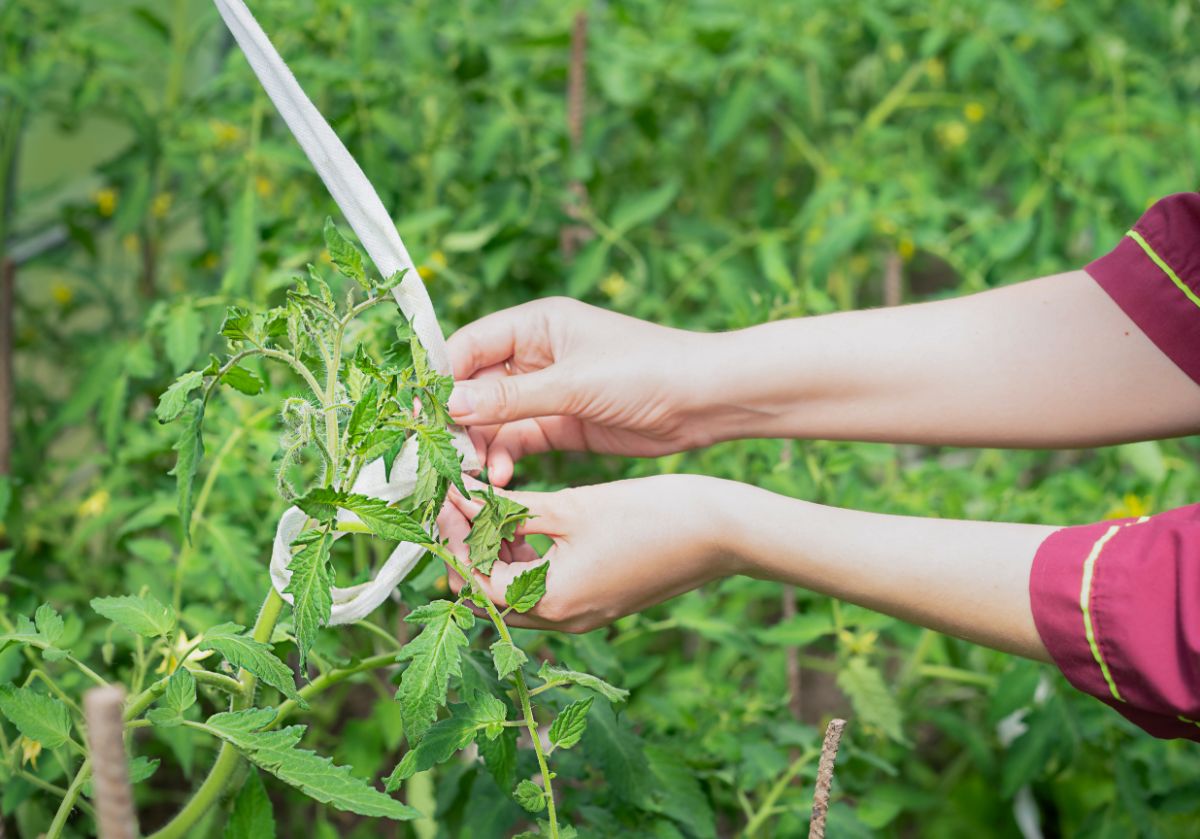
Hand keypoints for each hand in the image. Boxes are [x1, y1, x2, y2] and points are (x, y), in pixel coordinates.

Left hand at [436, 474, 741, 632]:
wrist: (721, 531)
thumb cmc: (651, 514)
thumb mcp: (571, 506)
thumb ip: (512, 509)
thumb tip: (464, 499)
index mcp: (551, 600)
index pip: (474, 578)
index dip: (453, 536)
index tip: (446, 496)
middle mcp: (563, 620)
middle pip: (489, 596)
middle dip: (469, 550)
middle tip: (461, 502)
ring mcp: (583, 615)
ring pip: (515, 594)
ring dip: (497, 555)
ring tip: (492, 506)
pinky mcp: (599, 602)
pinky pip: (545, 590)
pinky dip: (527, 560)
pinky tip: (528, 522)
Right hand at [446, 298, 710, 484]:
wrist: (707, 401)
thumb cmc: (646, 371)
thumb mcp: (575, 384)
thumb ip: (511, 397)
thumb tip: (449, 406)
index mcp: (536, 325)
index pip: (468, 346)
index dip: (441, 379)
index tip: (422, 416)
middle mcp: (536, 355)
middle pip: (475, 387)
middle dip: (458, 423)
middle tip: (446, 458)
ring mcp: (548, 391)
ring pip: (493, 420)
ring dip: (481, 447)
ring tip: (478, 476)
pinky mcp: (562, 424)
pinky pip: (518, 441)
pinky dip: (504, 458)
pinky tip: (502, 480)